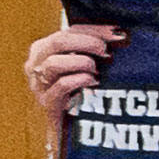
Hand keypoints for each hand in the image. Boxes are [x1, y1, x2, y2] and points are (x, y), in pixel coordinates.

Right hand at [20, 21, 120, 152]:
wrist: (69, 129)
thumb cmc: (82, 93)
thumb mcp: (85, 66)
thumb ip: (94, 49)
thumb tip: (121, 34)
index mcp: (45, 49)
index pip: (69, 30)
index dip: (94, 29)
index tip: (118, 32)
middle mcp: (37, 64)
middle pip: (58, 42)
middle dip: (87, 42)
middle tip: (107, 51)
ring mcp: (39, 84)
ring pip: (53, 64)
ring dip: (81, 63)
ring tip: (97, 70)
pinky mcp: (47, 103)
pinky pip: (61, 86)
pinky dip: (80, 80)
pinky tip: (94, 82)